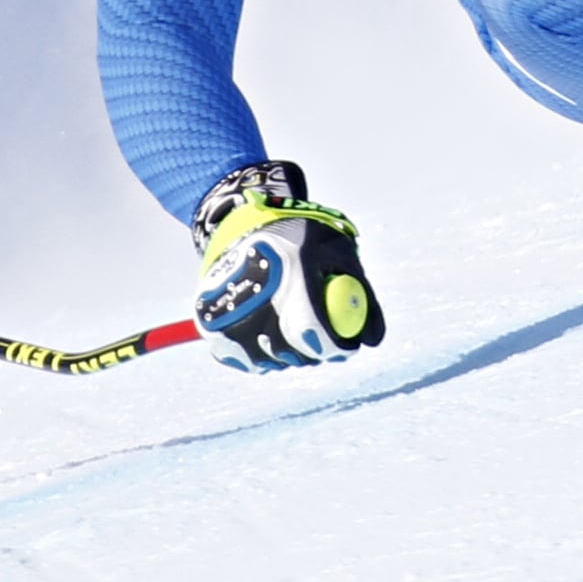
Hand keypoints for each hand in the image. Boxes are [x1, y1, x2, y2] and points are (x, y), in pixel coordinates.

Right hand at [191, 159, 386, 372]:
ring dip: (288, 353)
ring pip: (269, 360)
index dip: (335, 347)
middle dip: (314, 351)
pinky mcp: (210, 327)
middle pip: (291, 352)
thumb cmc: (299, 235)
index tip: (345, 348)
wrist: (241, 221)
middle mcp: (253, 295)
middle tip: (321, 337)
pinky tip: (269, 324)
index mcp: (288, 271)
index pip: (312, 331)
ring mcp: (226, 314)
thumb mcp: (338, 250)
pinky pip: (247, 360)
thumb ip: (360, 292)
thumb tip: (372, 339)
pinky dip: (263, 352)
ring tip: (291, 321)